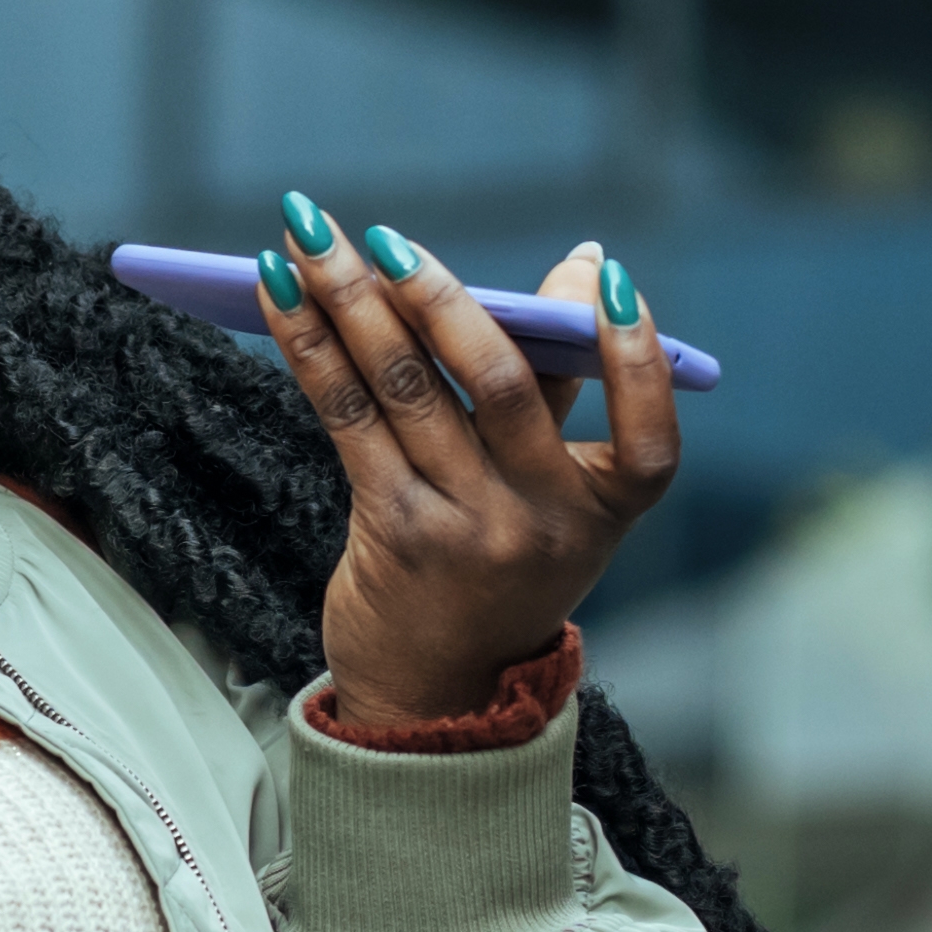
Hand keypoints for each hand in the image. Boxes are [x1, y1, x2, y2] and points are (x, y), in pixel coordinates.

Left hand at [259, 203, 680, 731]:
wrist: (439, 694)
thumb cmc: (499, 568)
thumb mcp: (553, 498)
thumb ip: (562, 390)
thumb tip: (583, 267)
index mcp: (606, 509)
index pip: (648, 435)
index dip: (635, 354)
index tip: (605, 278)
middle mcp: (543, 520)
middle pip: (500, 383)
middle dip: (438, 294)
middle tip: (384, 237)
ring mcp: (467, 529)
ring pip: (408, 388)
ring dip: (352, 301)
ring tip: (308, 238)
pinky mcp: (394, 532)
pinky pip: (349, 417)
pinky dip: (313, 347)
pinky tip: (283, 295)